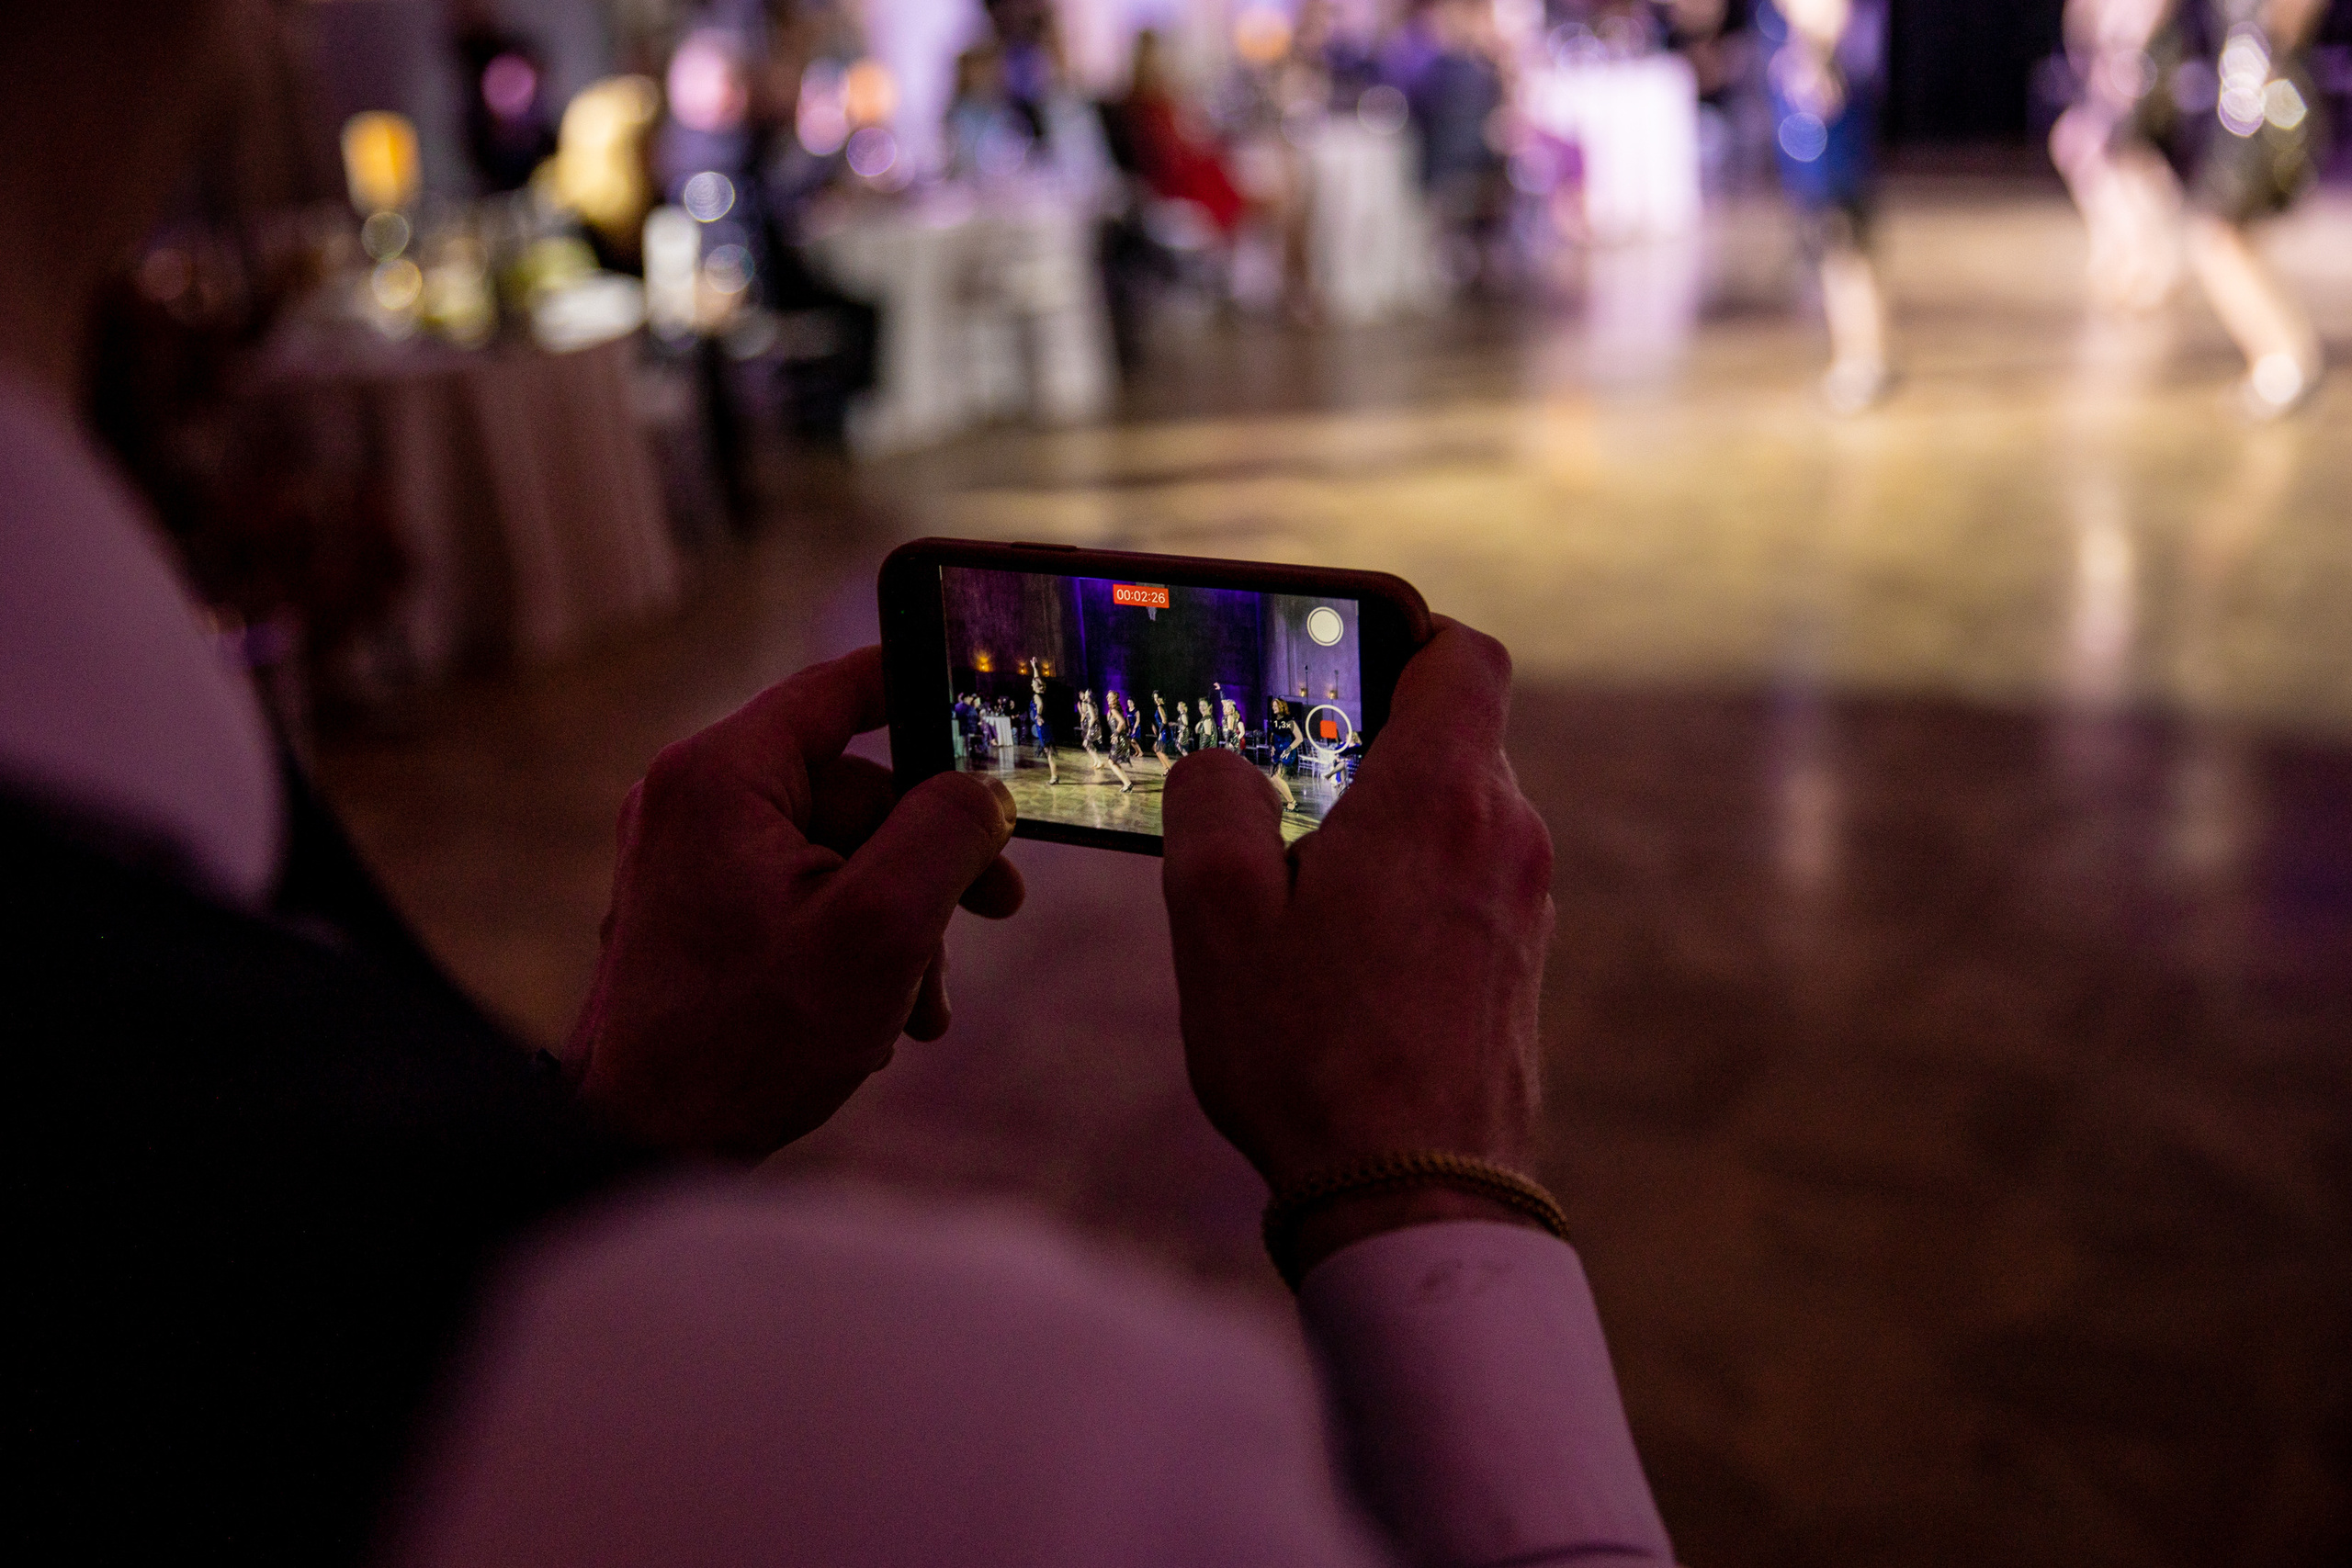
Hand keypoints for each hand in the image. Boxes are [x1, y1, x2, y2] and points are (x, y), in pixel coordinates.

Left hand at [569, 647, 1024, 1157]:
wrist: (644, 1147)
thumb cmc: (747, 1040)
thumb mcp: (879, 929)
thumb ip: (943, 834)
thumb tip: (985, 789)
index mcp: (723, 778)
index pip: (840, 688)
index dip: (925, 692)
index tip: (995, 713)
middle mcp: (694, 803)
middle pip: (855, 789)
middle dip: (928, 861)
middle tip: (996, 909)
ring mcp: (690, 861)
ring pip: (837, 855)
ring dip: (900, 921)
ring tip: (922, 1005)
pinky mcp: (696, 916)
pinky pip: (800, 899)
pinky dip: (851, 946)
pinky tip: (880, 1018)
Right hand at [1162, 620, 1554, 1270]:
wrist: (1413, 1196)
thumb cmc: (1310, 1051)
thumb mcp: (1215, 913)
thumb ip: (1212, 802)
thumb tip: (1226, 768)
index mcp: (1437, 794)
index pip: (1462, 653)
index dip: (1402, 633)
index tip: (1337, 660)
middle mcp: (1503, 833)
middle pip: (1452, 735)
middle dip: (1367, 744)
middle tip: (1282, 786)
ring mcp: (1526, 902)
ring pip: (1456, 812)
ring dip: (1385, 823)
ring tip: (1301, 885)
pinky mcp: (1522, 963)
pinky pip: (1467, 881)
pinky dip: (1411, 884)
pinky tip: (1344, 950)